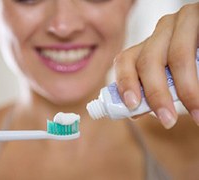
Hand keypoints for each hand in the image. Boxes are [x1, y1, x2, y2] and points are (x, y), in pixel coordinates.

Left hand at [114, 3, 198, 128]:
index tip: (132, 106)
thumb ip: (152, 90)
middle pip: (147, 61)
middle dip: (156, 94)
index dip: (125, 83)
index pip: (125, 60)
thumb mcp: (170, 76)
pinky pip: (196, 49)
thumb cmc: (190, 64)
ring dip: (186, 89)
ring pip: (175, 55)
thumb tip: (135, 112)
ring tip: (196, 113)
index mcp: (147, 46)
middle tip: (167, 120)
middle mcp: (160, 32)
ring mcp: (180, 22)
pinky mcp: (198, 17)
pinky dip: (197, 78)